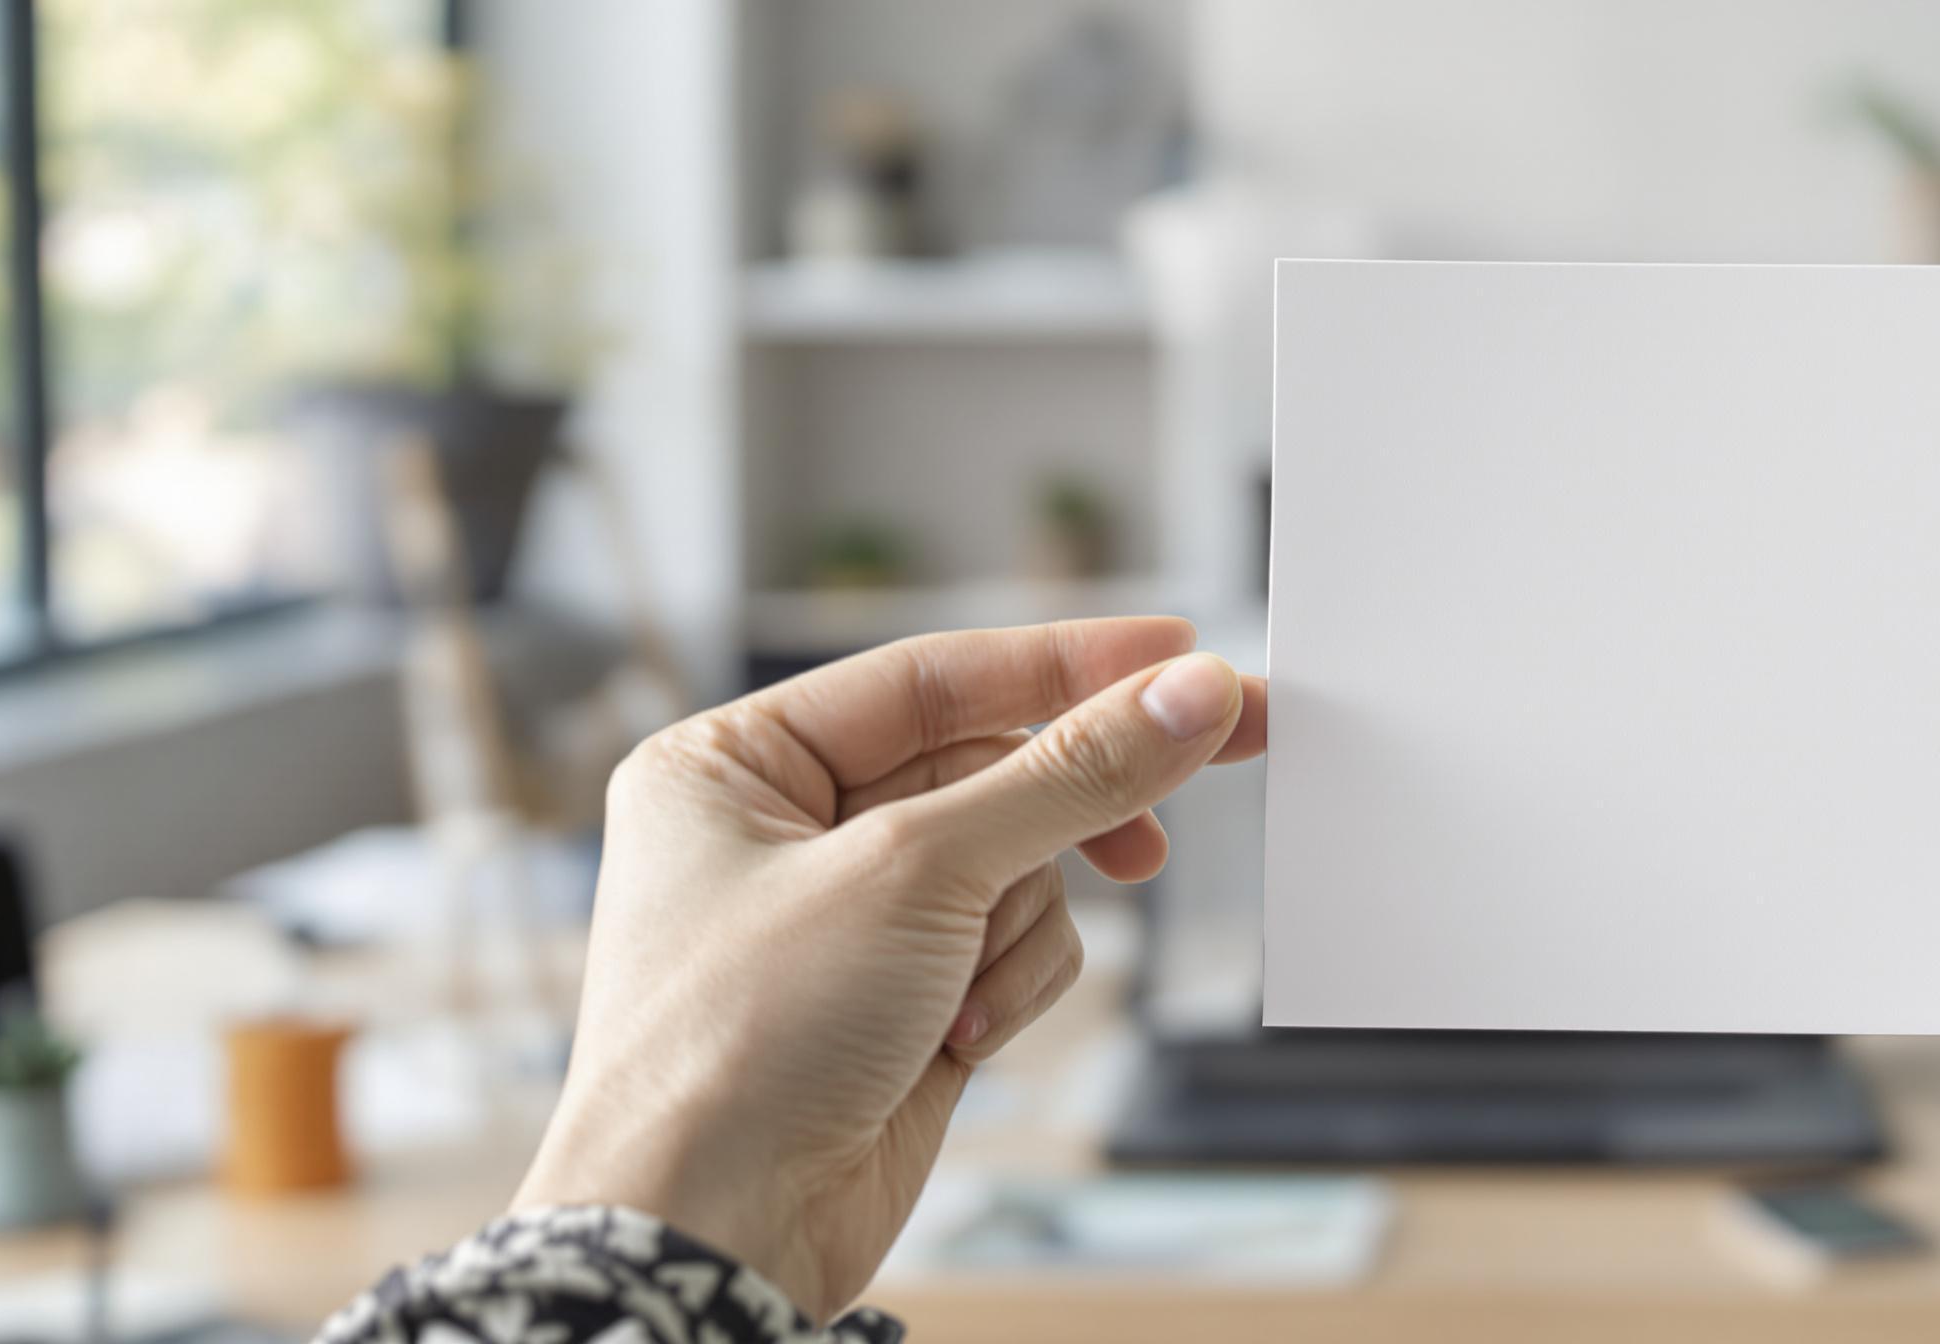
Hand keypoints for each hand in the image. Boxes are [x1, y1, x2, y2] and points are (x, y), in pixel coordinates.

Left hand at [512, 619, 1265, 1316]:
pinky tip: (961, 1038)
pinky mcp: (902, 1001)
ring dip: (1020, 923)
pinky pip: (1014, 946)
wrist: (716, 1233)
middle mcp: (785, 832)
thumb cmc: (743, 1041)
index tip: (1182, 654)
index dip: (1064, 661)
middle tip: (1223, 748)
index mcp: (736, 765)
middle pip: (989, 768)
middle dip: (1070, 802)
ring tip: (972, 985)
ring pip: (1017, 864)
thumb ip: (1069, 776)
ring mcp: (849, 923)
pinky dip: (1011, 985)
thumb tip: (1188, 697)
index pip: (933, 677)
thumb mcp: (917, 873)